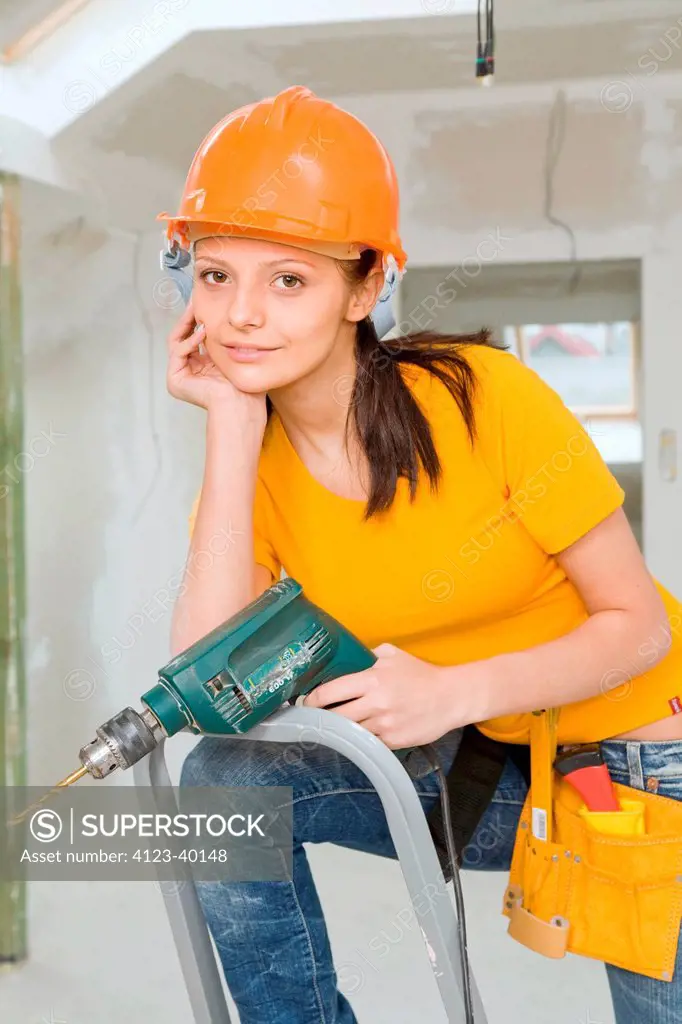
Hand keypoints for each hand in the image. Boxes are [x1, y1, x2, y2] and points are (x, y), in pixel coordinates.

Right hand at [166, 300, 266, 425]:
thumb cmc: (243, 384)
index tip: (201, 302)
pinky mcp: (175, 381)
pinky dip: (190, 340)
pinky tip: (203, 332)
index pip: (193, 338)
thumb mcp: (230, 353)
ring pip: (177, 341)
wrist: (241, 404)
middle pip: (182, 337)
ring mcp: (179, 377)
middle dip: (188, 318)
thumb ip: (221, 337)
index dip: (196, 320)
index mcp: (201, 367)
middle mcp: (188, 371)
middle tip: (194, 301)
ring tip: (197, 311)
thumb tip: (221, 313)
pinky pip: (178, 352)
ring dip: (187, 324)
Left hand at [302, 643, 459, 749]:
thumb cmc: (421, 675)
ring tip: (336, 727)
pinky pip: (368, 742)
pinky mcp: (393, 741)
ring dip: (343, 730)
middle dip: (323, 718)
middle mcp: (375, 703)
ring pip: (351, 732)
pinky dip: (362, 739)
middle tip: (315, 718)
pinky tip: (360, 735)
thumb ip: (368, 655)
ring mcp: (384, 725)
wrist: (450, 697)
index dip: (314, 699)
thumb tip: (348, 659)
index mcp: (372, 679)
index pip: (331, 692)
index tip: (306, 702)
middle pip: (336, 717)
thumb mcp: (393, 655)